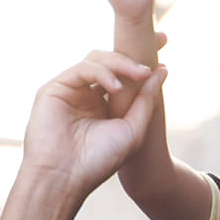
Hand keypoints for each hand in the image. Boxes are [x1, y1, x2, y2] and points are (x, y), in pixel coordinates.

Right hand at [20, 53, 166, 194]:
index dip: (141, 55)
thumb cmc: (98, 161)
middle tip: (159, 42)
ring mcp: (70, 90)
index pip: (123, 72)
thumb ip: (145, 101)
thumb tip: (162, 70)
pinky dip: (102, 73)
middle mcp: (87, 94)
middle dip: (134, 50)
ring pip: (97, 59)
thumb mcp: (132, 130)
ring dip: (121, 63)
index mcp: (104, 104)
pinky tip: (116, 87)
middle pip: (110, 59)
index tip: (165, 40)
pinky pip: (82, 69)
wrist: (66, 179)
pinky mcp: (54, 89)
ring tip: (140, 74)